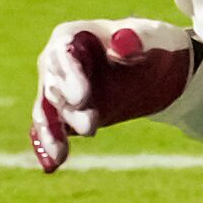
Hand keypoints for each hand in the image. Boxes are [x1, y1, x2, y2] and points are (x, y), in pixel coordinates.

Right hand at [29, 18, 195, 172]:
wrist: (154, 69)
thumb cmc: (150, 44)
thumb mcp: (152, 37)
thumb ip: (138, 38)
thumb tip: (123, 43)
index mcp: (73, 36)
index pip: (63, 54)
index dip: (70, 77)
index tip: (82, 99)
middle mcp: (57, 63)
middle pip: (55, 86)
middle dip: (70, 109)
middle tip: (91, 128)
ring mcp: (59, 90)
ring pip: (48, 112)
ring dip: (54, 133)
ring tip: (61, 155)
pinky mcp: (64, 114)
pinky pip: (50, 130)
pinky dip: (48, 146)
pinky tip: (51, 166)